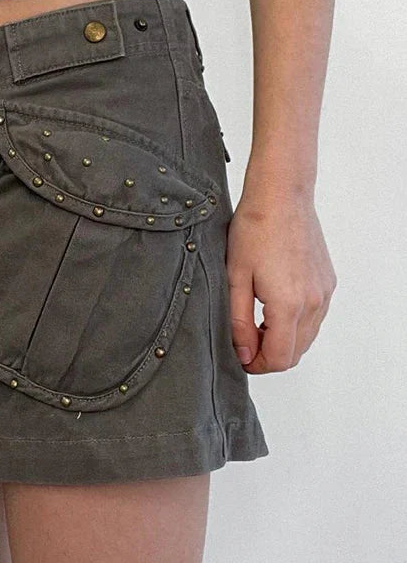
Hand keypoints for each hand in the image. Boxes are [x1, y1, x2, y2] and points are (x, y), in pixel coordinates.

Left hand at [226, 195, 336, 372]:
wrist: (281, 197)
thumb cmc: (255, 230)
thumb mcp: (235, 278)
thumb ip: (238, 321)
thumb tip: (244, 353)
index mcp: (289, 304)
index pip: (280, 358)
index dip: (257, 365)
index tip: (240, 357)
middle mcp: (314, 302)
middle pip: (296, 352)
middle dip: (269, 355)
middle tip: (244, 340)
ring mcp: (324, 292)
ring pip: (307, 337)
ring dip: (283, 340)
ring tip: (255, 322)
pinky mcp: (328, 283)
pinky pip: (315, 317)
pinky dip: (295, 323)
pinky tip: (273, 306)